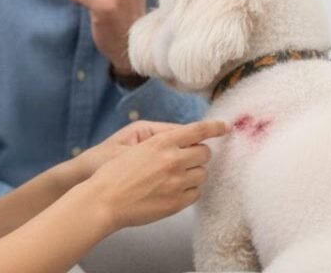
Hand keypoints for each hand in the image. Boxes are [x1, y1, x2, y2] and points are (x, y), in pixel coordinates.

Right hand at [85, 120, 229, 229]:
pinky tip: (173, 191)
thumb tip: (186, 140)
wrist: (104, 201)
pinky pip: (196, 194)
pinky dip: (189, 191)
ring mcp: (177, 183)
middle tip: (186, 159)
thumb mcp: (137, 145)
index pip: (198, 130)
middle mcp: (173, 160)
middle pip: (205, 154)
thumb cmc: (115, 172)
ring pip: (202, 175)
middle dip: (198, 155)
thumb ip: (163, 141)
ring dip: (193, 174)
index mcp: (162, 143)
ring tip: (174, 177)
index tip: (226, 127)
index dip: (215, 127)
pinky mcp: (176, 203)